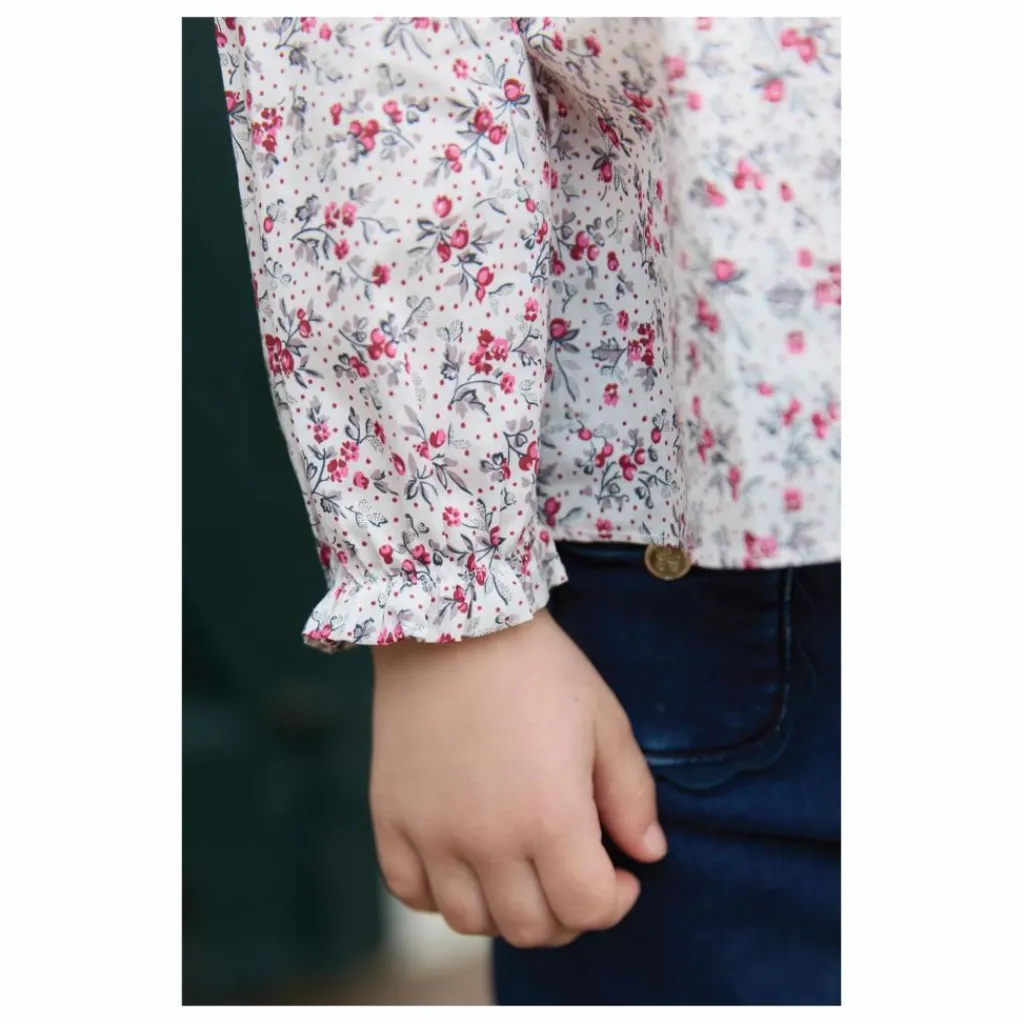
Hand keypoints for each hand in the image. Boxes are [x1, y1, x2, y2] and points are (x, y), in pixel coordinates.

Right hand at [369, 608, 666, 947]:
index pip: (589, 909)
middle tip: (574, 872)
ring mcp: (431, 833)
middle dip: (568, 912)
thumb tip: (647, 854)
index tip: (621, 873)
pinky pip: (411, 891)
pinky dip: (442, 892)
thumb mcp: (603, 720)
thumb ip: (632, 795)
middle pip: (532, 928)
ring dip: (506, 908)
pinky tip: (465, 859)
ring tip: (521, 867)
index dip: (617, 901)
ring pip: (471, 921)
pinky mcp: (391, 818)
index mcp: (550, 818)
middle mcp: (487, 840)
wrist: (450, 623)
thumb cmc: (536, 667)